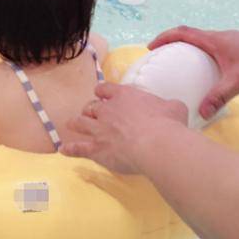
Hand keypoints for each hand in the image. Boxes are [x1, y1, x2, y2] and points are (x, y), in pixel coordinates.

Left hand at [62, 83, 187, 173]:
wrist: (156, 143)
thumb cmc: (168, 122)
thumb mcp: (174, 107)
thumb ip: (169, 106)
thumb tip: (174, 108)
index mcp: (125, 95)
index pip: (106, 89)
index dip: (103, 92)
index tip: (102, 94)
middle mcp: (108, 110)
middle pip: (91, 107)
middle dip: (90, 109)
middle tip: (90, 113)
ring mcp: (99, 129)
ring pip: (81, 123)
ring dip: (76, 123)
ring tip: (71, 124)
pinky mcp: (97, 148)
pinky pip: (79, 148)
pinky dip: (70, 149)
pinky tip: (63, 149)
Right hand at [149, 26, 238, 118]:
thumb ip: (219, 96)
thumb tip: (201, 113)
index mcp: (213, 40)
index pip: (182, 32)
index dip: (164, 37)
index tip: (151, 47)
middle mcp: (217, 37)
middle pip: (188, 35)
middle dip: (171, 43)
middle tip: (160, 58)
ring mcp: (226, 42)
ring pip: (199, 41)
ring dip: (185, 49)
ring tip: (177, 66)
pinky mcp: (234, 48)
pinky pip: (210, 48)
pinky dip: (199, 56)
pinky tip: (204, 73)